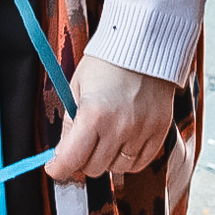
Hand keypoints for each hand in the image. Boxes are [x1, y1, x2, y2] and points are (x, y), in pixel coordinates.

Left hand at [45, 55, 175, 183]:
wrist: (144, 46)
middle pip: (94, 168)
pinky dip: (127, 159)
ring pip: (117, 168)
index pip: (71, 159)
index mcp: (94, 113)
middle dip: (82, 160)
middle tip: (81, 145)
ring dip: (106, 159)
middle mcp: (119, 127)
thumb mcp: (77, 88)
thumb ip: (70, 122)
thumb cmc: (106, 64)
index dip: (58, 168)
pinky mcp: (159, 132)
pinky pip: (139, 163)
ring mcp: (142, 132)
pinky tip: (122, 141)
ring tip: (105, 136)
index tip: (55, 168)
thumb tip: (62, 153)